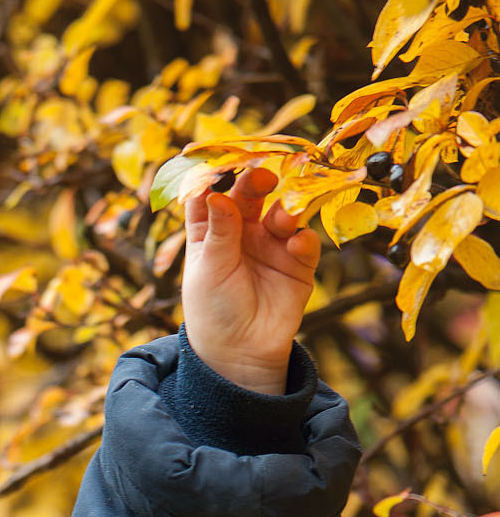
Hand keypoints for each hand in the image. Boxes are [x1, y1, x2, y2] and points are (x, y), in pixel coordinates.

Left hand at [181, 163, 319, 394]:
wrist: (240, 353)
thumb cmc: (214, 310)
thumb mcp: (210, 269)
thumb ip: (219, 231)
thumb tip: (216, 193)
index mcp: (211, 231)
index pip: (212, 194)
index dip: (216, 177)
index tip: (223, 163)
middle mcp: (242, 232)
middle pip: (250, 195)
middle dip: (256, 183)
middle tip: (264, 178)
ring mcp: (271, 244)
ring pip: (282, 213)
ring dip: (285, 210)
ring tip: (284, 218)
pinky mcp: (298, 263)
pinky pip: (306, 242)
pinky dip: (304, 239)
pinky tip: (297, 244)